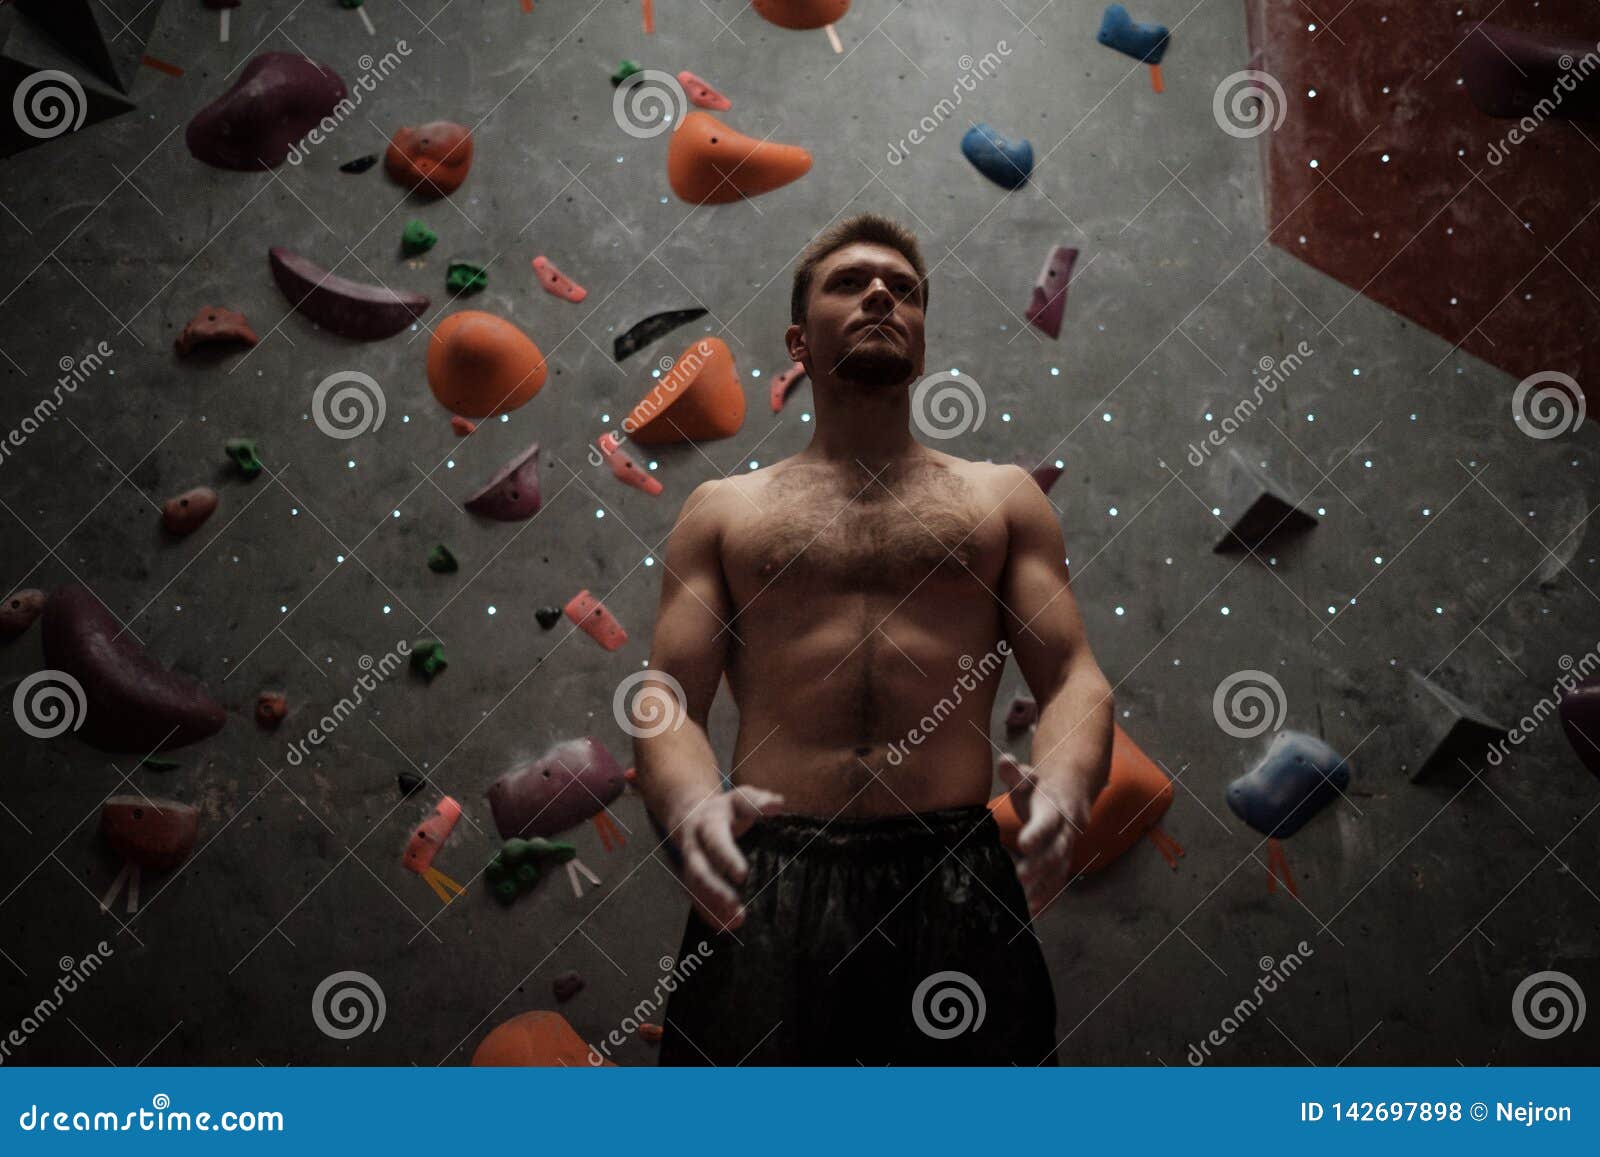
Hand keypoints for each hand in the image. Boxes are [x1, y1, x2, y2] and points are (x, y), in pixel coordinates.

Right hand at [670, 785, 785, 931]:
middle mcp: (695, 846)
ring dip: (713, 907)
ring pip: (696, 889)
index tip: (742, 875)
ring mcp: (691, 865)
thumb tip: (777, 804)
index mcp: (709, 823)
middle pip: (700, 870)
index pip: (716, 840)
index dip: (727, 857)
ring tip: (735, 923)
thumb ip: (758, 800)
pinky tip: (726, 928)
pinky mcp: (691, 880)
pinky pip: (696, 899)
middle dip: (716, 891)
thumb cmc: (727, 808)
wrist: (692, 814)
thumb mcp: (742, 797)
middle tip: (737, 908)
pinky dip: (709, 915)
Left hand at [997, 755, 1091, 917]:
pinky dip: (1046, 900)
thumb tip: (1004, 760)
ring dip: (1041, 888)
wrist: (1069, 798)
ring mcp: (1065, 852)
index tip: (1024, 843)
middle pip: (1054, 852)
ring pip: (1056, 872)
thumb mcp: (1027, 777)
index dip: (1037, 832)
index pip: (1047, 822)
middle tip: (1019, 879)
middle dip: (1038, 867)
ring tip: (1022, 903)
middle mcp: (1064, 833)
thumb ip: (1014, 772)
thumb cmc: (1039, 789)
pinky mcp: (1061, 866)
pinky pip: (1056, 885)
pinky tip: (1031, 914)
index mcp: (1053, 810)